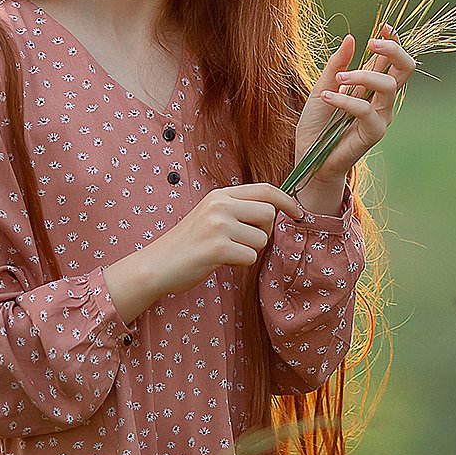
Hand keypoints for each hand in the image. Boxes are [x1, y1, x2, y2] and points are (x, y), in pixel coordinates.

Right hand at [105, 182, 305, 318]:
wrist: (157, 265)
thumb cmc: (188, 244)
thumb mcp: (211, 216)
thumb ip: (238, 210)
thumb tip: (275, 214)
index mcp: (220, 195)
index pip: (265, 189)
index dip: (287, 200)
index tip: (298, 213)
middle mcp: (220, 204)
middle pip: (269, 214)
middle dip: (263, 232)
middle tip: (243, 242)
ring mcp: (218, 224)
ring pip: (261, 239)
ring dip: (249, 251)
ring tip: (225, 253)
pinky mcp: (218, 246)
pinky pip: (250, 256)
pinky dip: (240, 263)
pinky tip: (220, 261)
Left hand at [295, 24, 416, 191]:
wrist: (309, 157)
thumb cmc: (316, 124)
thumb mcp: (321, 88)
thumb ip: (336, 65)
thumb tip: (351, 38)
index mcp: (372, 85)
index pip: (392, 59)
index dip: (393, 41)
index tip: (384, 25)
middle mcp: (382, 99)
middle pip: (406, 69)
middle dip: (393, 50)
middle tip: (372, 42)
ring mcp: (381, 116)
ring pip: (388, 86)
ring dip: (363, 76)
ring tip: (338, 79)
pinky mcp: (374, 133)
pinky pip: (366, 111)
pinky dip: (345, 101)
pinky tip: (327, 97)